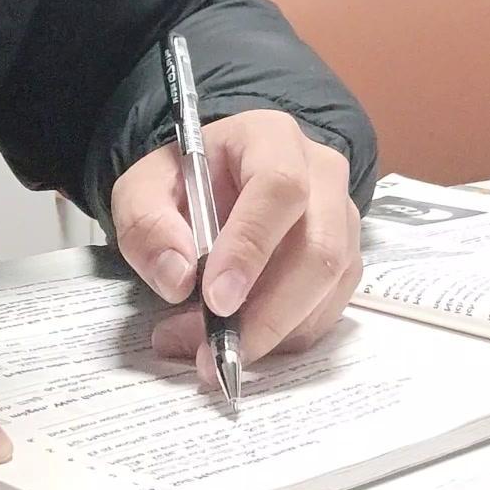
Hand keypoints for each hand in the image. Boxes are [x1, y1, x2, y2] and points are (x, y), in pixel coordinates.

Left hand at [110, 110, 361, 379]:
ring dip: (273, 332)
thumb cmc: (184, 182)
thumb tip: (178, 279)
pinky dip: (285, 337)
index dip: (251, 248)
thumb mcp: (143, 188)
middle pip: (319, 248)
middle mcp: (322, 173)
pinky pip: (328, 309)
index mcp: (271, 138)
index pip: (280, 188)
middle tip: (211, 350)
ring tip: (208, 351)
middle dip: (267, 312)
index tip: (216, 300)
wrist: (214, 186)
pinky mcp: (346, 259)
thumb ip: (148, 225)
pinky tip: (241, 339)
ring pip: (329, 287)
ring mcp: (342, 218)